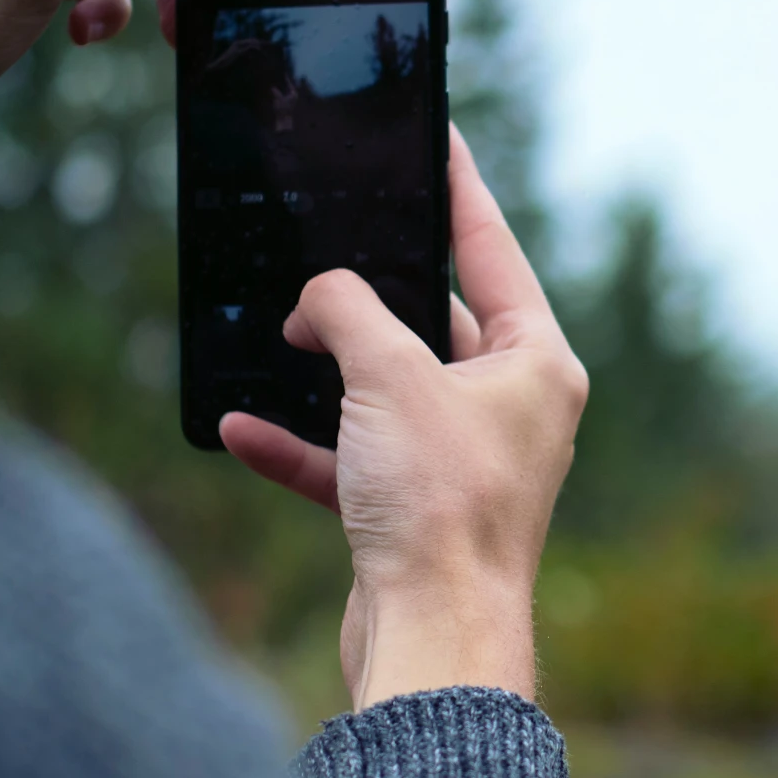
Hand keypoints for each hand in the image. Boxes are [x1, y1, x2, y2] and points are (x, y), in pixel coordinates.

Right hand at [221, 128, 588, 709]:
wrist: (432, 639)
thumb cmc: (438, 503)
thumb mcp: (389, 374)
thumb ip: (349, 310)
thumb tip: (317, 302)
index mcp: (537, 362)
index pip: (494, 250)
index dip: (458, 191)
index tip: (436, 138)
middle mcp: (511, 408)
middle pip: (435, 324)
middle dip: (369, 297)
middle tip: (322, 247)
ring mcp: (463, 463)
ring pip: (385, 393)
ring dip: (324, 373)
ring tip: (272, 334)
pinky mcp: (414, 514)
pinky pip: (351, 461)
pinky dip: (301, 444)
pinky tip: (239, 426)